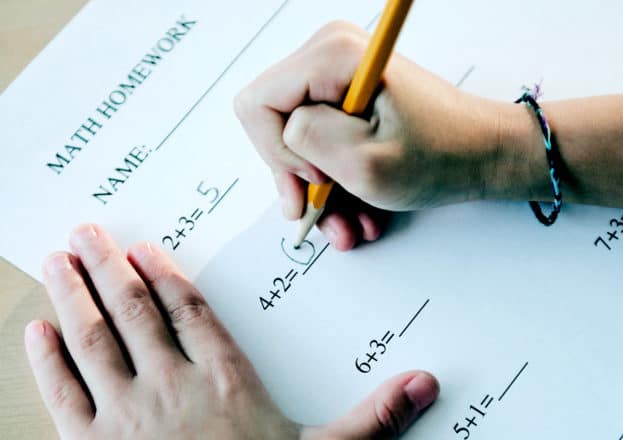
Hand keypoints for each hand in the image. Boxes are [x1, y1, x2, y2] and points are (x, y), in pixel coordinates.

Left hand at [25, 224, 438, 438]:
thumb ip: (372, 418)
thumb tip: (425, 383)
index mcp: (226, 382)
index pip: (190, 313)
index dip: (165, 277)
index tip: (144, 249)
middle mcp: (171, 388)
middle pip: (134, 312)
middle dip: (108, 267)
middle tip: (87, 231)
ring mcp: (127, 417)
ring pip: (94, 339)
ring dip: (73, 294)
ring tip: (59, 258)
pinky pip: (63, 392)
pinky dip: (47, 357)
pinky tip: (36, 329)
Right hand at [235, 21, 531, 249]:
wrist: (486, 155)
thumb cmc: (441, 157)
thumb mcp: (365, 163)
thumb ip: (305, 142)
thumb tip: (279, 141)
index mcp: (333, 55)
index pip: (257, 105)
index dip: (277, 154)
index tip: (317, 183)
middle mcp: (331, 53)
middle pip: (274, 122)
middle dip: (300, 178)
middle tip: (327, 214)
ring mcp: (340, 74)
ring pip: (298, 139)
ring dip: (322, 189)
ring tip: (352, 223)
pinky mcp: (350, 95)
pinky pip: (322, 140)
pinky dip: (337, 179)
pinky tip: (360, 209)